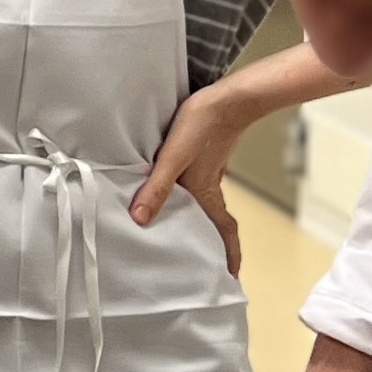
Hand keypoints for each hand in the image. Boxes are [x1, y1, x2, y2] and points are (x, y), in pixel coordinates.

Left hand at [129, 82, 252, 274]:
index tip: (231, 274)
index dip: (229, 253)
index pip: (224, 230)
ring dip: (198, 220)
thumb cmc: (201, 126)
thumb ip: (156, 188)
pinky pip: (197, 186)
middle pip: (213, 222)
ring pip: (204, 204)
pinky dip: (189, 198)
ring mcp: (208, 171)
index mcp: (207, 194)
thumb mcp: (174, 158)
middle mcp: (210, 187)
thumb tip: (140, 219)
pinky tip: (173, 194)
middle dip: (211, 243)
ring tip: (181, 231)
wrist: (227, 98)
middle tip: (201, 262)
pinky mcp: (203, 157)